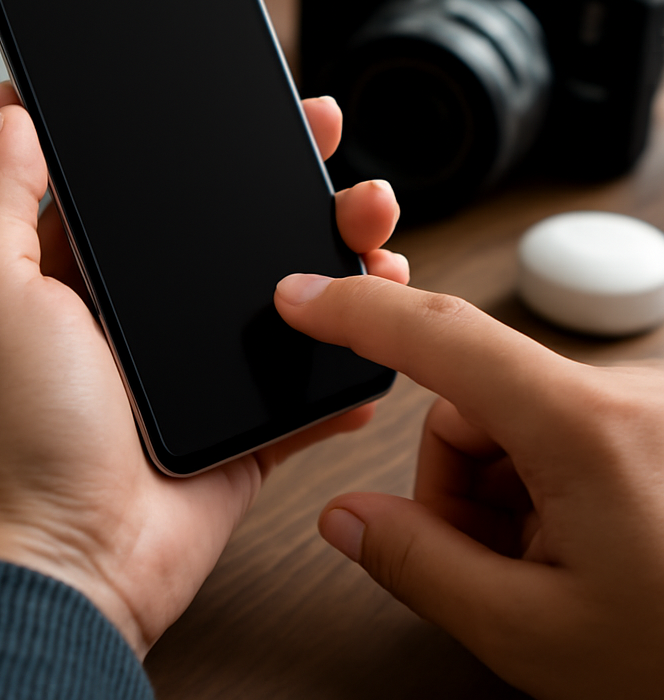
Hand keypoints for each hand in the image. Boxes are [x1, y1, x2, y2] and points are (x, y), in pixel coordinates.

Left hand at [0, 85, 406, 657]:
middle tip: (324, 148)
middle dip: (282, 184)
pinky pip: (305, 382)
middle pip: (226, 230)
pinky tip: (378, 326)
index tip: (241, 107)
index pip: (146, 183)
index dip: (193, 141)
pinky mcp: (240, 426)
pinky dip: (345, 359)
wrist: (66, 565)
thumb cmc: (12, 433)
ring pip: (280, 296)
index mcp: (80, 273)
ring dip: (332, 260)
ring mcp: (194, 371)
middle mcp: (139, 315)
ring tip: (372, 232)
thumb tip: (8, 114)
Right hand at [275, 273, 663, 698]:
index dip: (355, 310)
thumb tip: (347, 518)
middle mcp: (623, 395)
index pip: (438, 334)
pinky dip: (546, 483)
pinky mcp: (658, 420)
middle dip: (453, 479)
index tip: (301, 295)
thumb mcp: (536, 634)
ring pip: (514, 417)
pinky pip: (562, 426)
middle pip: (470, 397)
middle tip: (486, 561)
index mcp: (584, 428)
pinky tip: (585, 549)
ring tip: (553, 568)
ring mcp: (647, 405)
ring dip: (501, 489)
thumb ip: (420, 566)